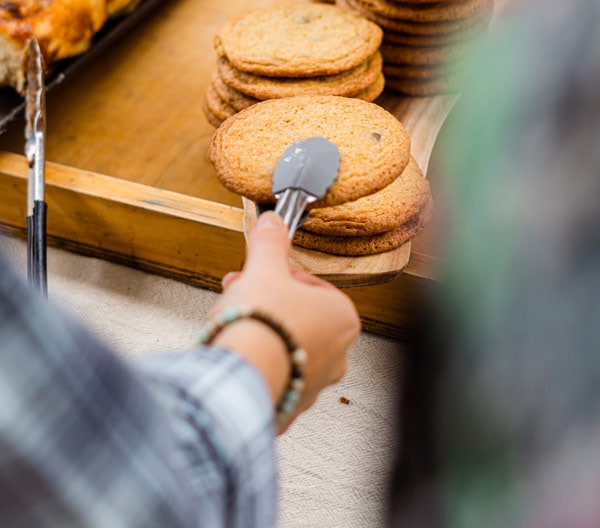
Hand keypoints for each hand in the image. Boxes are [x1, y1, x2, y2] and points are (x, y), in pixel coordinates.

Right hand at [211, 211, 360, 432]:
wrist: (240, 377)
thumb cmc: (261, 324)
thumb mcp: (264, 269)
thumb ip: (270, 244)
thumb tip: (273, 223)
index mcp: (341, 317)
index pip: (312, 286)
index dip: (280, 276)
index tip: (260, 274)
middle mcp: (336, 354)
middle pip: (298, 317)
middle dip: (267, 302)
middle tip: (241, 295)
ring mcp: (313, 383)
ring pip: (286, 347)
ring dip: (262, 332)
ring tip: (233, 324)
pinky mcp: (289, 405)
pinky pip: (274, 375)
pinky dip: (257, 362)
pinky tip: (237, 353)